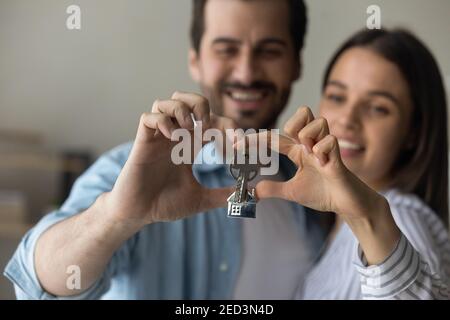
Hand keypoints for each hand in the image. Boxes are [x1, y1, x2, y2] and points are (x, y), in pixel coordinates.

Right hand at [102, 91, 234, 227]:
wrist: (139, 214)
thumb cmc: (165, 204)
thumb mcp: (201, 199)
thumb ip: (223, 195)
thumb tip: (250, 196)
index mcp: (190, 146)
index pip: (211, 122)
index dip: (227, 126)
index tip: (238, 144)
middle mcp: (175, 137)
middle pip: (187, 100)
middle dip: (201, 105)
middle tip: (208, 126)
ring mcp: (158, 138)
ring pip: (166, 102)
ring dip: (182, 110)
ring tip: (189, 129)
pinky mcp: (142, 143)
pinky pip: (148, 117)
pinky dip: (161, 121)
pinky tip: (172, 137)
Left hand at [236, 106, 400, 263]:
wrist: (346, 204)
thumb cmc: (323, 193)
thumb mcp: (291, 192)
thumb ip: (272, 189)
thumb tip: (253, 192)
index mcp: (298, 150)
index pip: (274, 137)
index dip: (254, 139)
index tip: (236, 145)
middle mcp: (311, 144)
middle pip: (303, 112)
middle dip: (292, 124)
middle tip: (291, 144)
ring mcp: (326, 148)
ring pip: (317, 121)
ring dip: (308, 136)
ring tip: (310, 155)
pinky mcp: (338, 157)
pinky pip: (330, 141)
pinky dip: (323, 150)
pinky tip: (323, 165)